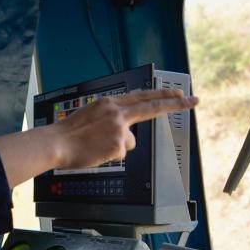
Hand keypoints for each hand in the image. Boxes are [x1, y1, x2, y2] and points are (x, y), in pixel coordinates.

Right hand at [51, 88, 198, 169]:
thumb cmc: (69, 133)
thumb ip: (111, 118)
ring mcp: (119, 127)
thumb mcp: (91, 115)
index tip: (178, 93)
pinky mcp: (119, 144)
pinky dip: (109, 156)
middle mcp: (117, 111)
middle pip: (152, 106)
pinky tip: (96, 153)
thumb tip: (125, 134)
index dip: (162, 94)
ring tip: (96, 147)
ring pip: (129, 141)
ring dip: (116, 147)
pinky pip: (120, 154)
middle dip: (175, 102)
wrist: (56, 143)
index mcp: (110, 103)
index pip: (142, 96)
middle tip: (193, 100)